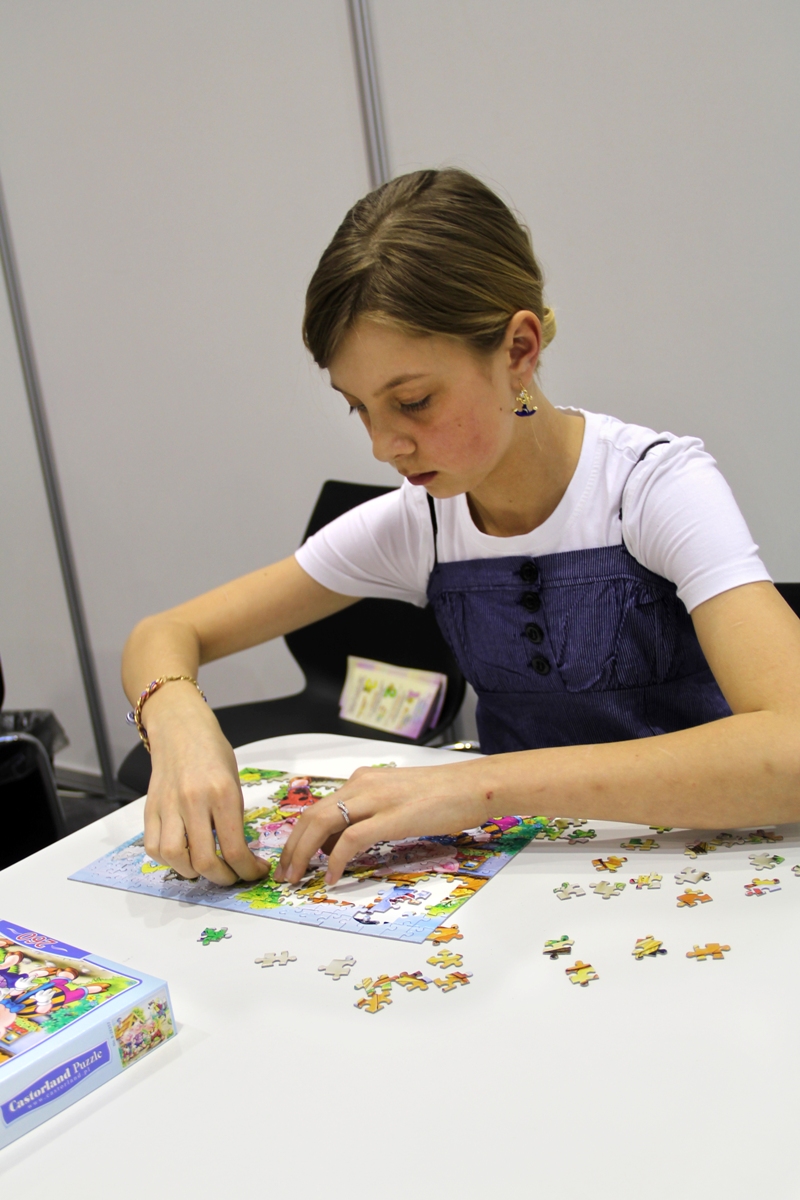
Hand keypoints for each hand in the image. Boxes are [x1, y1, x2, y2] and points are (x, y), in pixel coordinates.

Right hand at [142, 691, 270, 885]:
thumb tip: (238, 854)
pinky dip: (167, 860)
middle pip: (204, 860)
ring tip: (205, 869)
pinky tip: (182, 855)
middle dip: (222, 878)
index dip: (247, 870)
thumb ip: (233, 816)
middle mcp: (194, 801)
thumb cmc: (213, 752)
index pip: (234, 848)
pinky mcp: (149, 807)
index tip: (255, 872)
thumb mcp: (235, 782)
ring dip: (192, 873)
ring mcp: (168, 805)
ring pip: (174, 858)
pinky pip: (153, 847)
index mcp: (222, 793)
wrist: (180, 728)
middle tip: (232, 877)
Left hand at [275, 760, 492, 885]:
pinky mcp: (391, 817)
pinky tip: (332, 876)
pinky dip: (335, 860)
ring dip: (304, 853)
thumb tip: (342, 843)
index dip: (298, 835)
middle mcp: (363, 784)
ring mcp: (376, 799)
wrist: (475, 786)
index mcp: (363, 780)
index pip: (318, 807)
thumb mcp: (396, 800)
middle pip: (312, 815)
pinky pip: (351, 840)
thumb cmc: (443, 796)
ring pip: (322, 824)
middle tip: (284, 873)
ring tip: (298, 877)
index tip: (292, 858)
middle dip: (292, 847)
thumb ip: (368, 815)